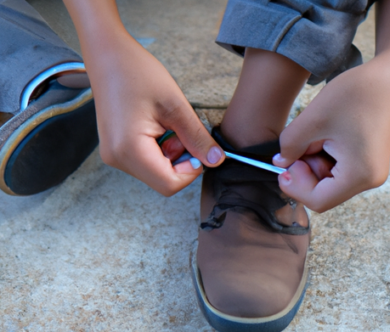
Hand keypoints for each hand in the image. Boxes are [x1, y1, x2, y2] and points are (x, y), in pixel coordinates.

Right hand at [92, 37, 224, 194]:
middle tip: (181, 132)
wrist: (108, 56)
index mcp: (129, 150)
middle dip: (180, 161)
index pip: (169, 185)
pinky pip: (144, 162)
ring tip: (168, 125)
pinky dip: (159, 151)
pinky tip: (158, 127)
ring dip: (170, 155)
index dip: (190, 171)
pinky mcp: (115, 149)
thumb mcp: (176, 106)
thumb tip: (216, 161)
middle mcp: (117, 158)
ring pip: (155, 172)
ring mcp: (113, 155)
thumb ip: (197, 138)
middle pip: (162, 180)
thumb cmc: (138, 74)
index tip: (198, 148)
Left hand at [273, 61, 389, 211]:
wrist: (386, 77)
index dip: (295, 186)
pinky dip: (323, 157)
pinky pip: (336, 171)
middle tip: (301, 143)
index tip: (285, 165)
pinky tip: (325, 136)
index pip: (318, 200)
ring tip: (316, 134)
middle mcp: (369, 179)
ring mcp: (370, 171)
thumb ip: (290, 147)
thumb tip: (280, 163)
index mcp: (360, 174)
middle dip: (304, 171)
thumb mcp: (311, 121)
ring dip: (313, 162)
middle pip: (323, 193)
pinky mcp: (366, 162)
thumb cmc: (353, 94)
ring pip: (327, 182)